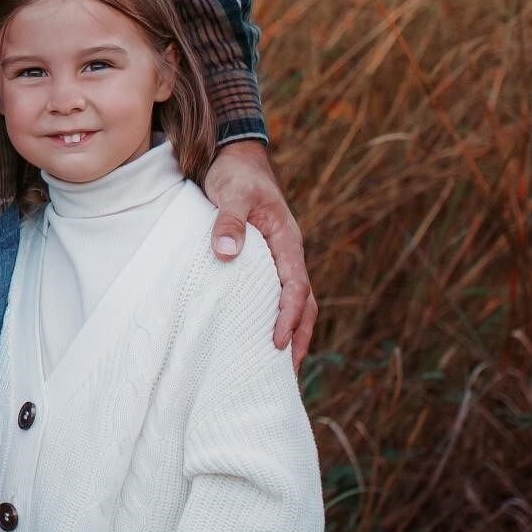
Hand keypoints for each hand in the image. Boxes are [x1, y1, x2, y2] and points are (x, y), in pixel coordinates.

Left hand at [204, 140, 314, 366]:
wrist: (236, 159)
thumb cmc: (236, 175)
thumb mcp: (231, 193)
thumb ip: (229, 220)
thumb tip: (227, 251)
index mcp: (287, 241)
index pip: (295, 286)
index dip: (288, 315)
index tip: (276, 341)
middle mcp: (287, 253)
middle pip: (304, 302)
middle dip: (298, 336)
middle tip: (286, 372)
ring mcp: (278, 258)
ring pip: (294, 300)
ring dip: (291, 331)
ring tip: (279, 366)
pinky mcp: (263, 260)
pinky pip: (274, 292)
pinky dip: (274, 315)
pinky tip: (259, 334)